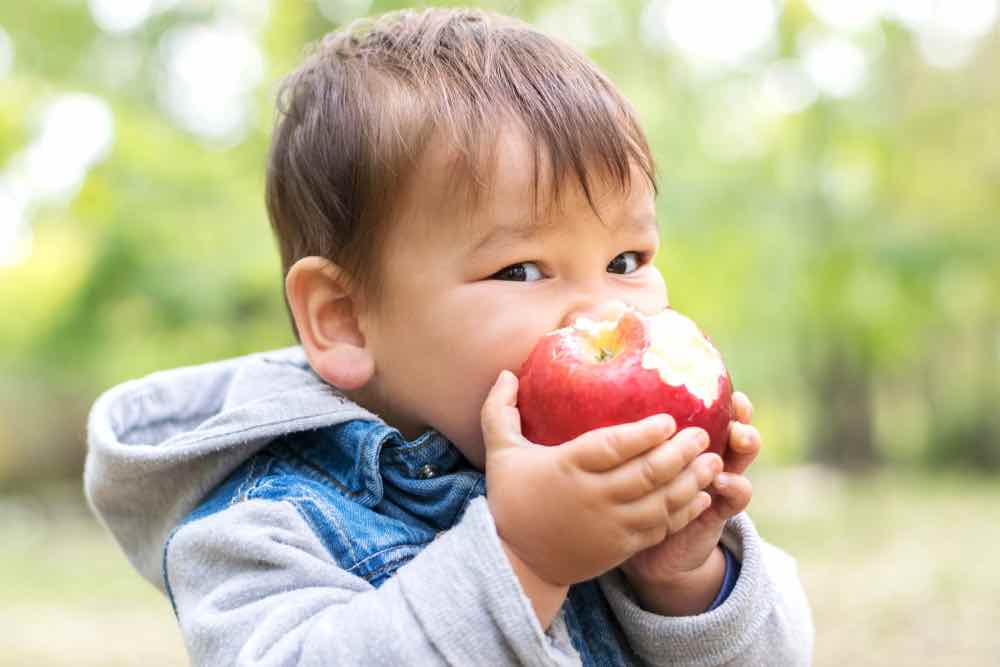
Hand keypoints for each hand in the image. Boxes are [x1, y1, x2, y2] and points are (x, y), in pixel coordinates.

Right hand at [481, 370, 713, 588]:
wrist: (517, 564)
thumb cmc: (511, 500)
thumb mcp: (500, 453)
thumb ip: (500, 410)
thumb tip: (505, 372)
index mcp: (567, 468)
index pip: (613, 448)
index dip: (644, 434)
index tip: (669, 419)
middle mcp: (593, 497)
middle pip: (647, 474)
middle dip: (680, 453)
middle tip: (702, 434)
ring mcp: (611, 525)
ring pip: (661, 502)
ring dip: (691, 481)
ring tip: (713, 460)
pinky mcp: (621, 547)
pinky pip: (660, 528)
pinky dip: (684, 511)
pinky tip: (700, 495)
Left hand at [618, 392, 760, 610]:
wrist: (649, 552)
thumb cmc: (624, 496)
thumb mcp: (617, 462)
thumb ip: (614, 433)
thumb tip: (578, 394)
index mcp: (680, 436)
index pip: (706, 405)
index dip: (717, 391)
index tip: (716, 379)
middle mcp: (703, 454)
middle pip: (731, 423)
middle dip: (738, 411)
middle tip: (737, 406)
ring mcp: (717, 480)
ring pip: (740, 455)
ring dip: (745, 443)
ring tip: (737, 438)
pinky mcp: (720, 510)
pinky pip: (737, 496)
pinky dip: (735, 486)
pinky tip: (721, 483)